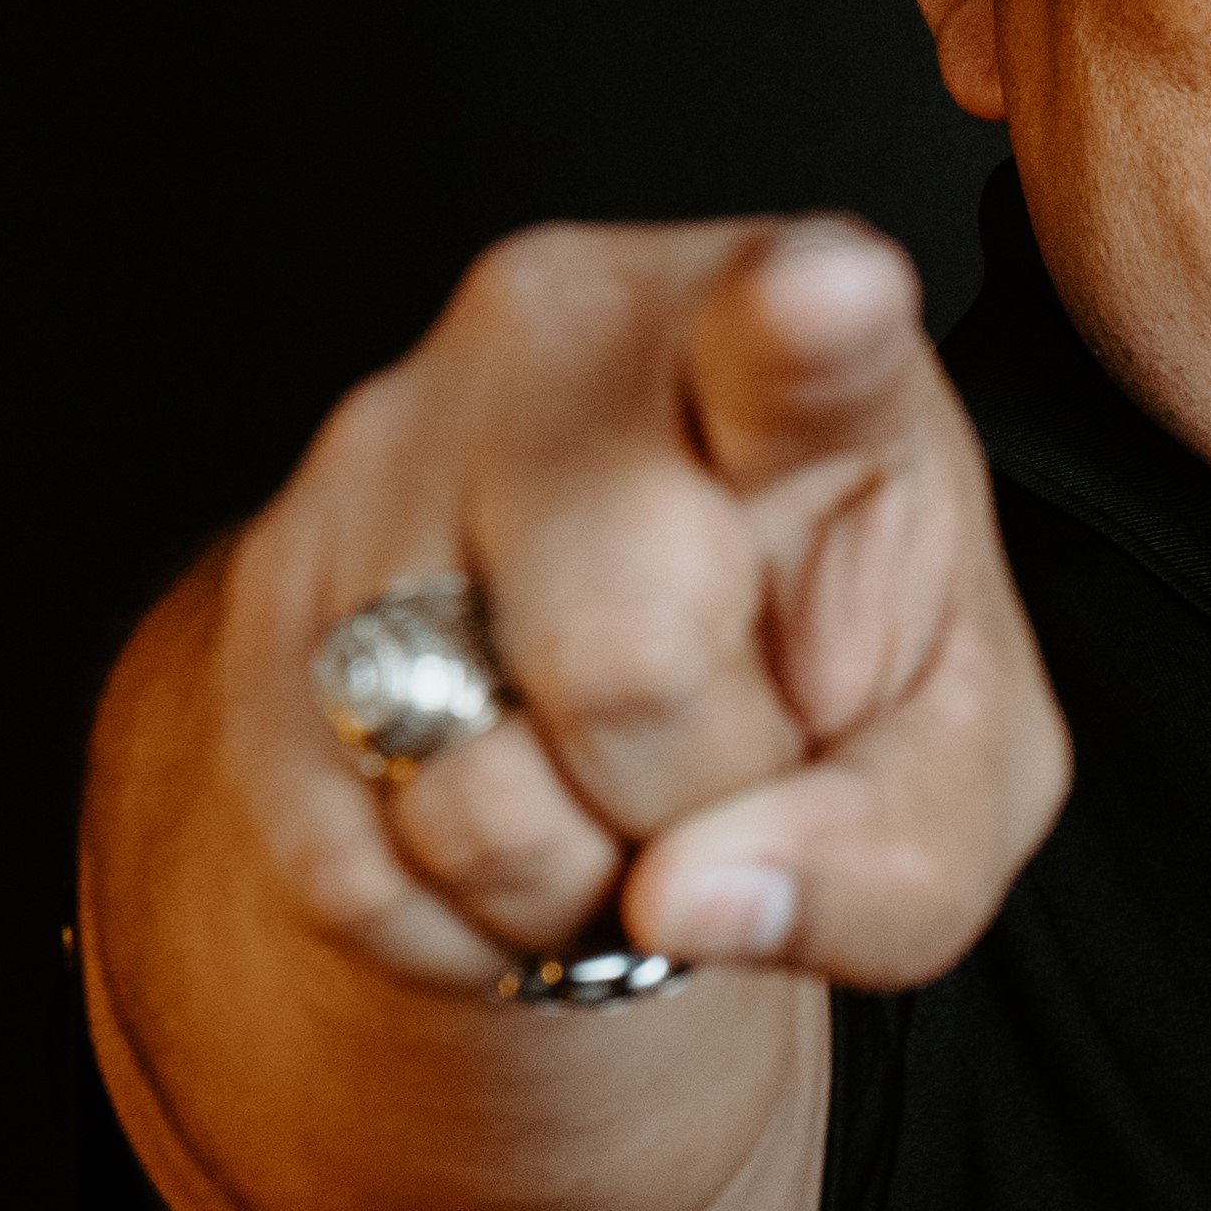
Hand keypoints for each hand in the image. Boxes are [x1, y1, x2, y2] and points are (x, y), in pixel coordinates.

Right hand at [214, 214, 1057, 997]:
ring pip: (468, 787)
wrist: (618, 698)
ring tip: (621, 787)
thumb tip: (688, 896)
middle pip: (628, 663)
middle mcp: (575, 356)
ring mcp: (391, 447)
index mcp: (808, 373)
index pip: (805, 342)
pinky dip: (456, 916)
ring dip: (568, 875)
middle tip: (729, 755)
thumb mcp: (949, 782)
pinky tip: (519, 824)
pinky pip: (352, 858)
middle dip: (695, 796)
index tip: (831, 294)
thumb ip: (888, 857)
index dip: (814, 323)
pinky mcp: (262, 578)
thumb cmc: (833, 690)